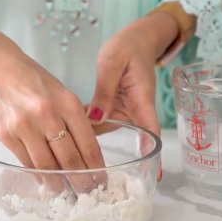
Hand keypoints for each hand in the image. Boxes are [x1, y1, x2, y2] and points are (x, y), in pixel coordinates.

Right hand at [0, 0, 104, 191]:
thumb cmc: (30, 78)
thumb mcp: (60, 91)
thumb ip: (73, 117)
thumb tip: (87, 149)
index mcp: (67, 102)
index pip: (87, 143)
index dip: (96, 167)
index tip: (102, 179)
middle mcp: (47, 114)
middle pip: (69, 159)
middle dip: (81, 181)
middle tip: (88, 193)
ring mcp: (24, 126)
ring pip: (47, 165)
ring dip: (59, 184)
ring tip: (68, 194)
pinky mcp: (5, 134)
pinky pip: (26, 162)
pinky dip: (38, 174)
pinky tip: (45, 181)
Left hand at [87, 12, 180, 180]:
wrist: (136, 39)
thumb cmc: (128, 47)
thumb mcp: (113, 64)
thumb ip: (104, 91)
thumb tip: (95, 118)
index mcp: (142, 100)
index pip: (151, 133)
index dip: (152, 155)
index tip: (153, 177)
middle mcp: (137, 110)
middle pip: (133, 141)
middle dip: (123, 160)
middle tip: (102, 181)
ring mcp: (126, 110)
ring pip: (112, 132)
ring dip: (97, 146)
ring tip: (79, 166)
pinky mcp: (115, 107)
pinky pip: (102, 122)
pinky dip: (88, 129)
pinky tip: (69, 134)